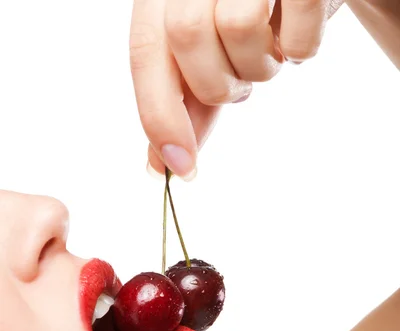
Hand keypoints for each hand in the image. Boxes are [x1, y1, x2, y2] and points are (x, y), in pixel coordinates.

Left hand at [130, 0, 342, 179]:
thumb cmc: (256, 19)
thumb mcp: (212, 54)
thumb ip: (185, 101)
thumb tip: (162, 163)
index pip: (145, 49)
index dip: (159, 114)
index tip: (181, 167)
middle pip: (187, 35)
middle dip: (218, 82)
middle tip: (240, 78)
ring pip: (238, 27)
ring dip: (260, 65)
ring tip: (271, 49)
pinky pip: (297, 32)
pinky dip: (301, 49)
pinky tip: (298, 40)